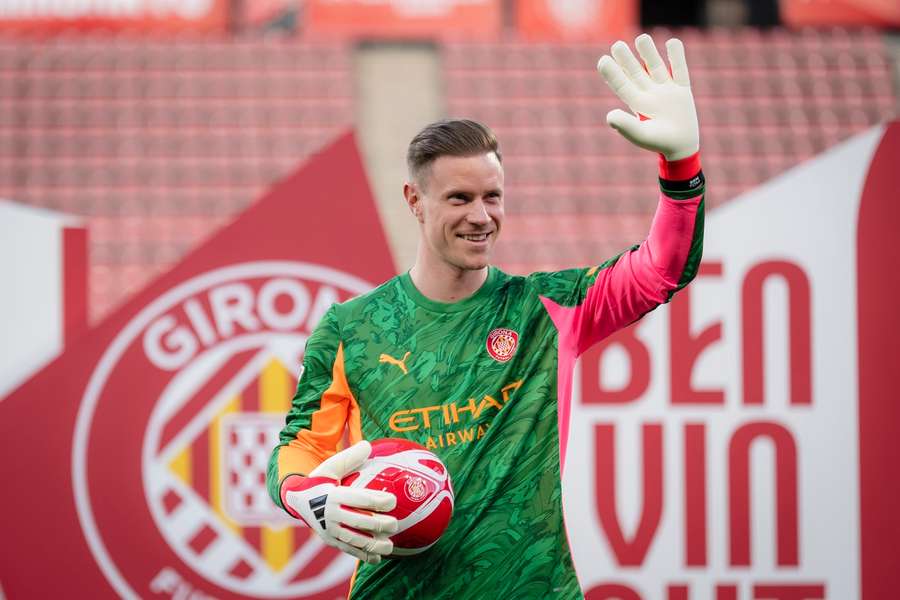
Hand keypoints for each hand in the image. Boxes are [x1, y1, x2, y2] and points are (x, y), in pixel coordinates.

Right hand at [281, 440, 398, 563]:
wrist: (296, 500)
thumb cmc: (319, 480)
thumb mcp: (330, 466)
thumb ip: (349, 457)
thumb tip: (368, 444)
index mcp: (333, 496)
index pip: (359, 499)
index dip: (377, 500)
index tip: (393, 501)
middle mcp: (331, 515)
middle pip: (359, 522)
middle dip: (379, 524)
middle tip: (395, 524)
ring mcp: (330, 530)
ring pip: (355, 540)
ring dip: (373, 545)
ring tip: (389, 545)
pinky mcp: (330, 541)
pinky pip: (348, 550)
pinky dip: (363, 555)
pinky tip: (377, 558)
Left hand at [597, 33, 699, 160]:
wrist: (681, 146)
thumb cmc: (657, 142)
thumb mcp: (640, 135)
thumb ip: (625, 125)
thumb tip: (609, 115)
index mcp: (637, 103)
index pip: (622, 85)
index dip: (612, 73)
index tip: (602, 61)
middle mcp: (649, 93)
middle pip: (636, 72)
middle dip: (626, 59)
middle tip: (616, 45)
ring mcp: (665, 90)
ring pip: (656, 66)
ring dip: (649, 53)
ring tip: (641, 39)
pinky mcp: (682, 90)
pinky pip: (680, 70)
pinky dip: (677, 57)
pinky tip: (672, 42)